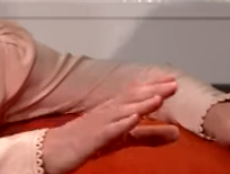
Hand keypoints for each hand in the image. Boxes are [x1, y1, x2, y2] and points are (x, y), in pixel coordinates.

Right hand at [42, 74, 180, 172]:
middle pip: (131, 98)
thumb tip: (176, 133)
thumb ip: (148, 135)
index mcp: (114, 110)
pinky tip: (132, 119)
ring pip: (120, 111)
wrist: (52, 150)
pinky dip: (120, 124)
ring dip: (139, 104)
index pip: (136, 95)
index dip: (154, 87)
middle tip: (173, 83)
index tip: (173, 79)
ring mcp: (97, 124)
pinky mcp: (90, 139)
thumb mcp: (123, 139)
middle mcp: (106, 112)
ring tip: (157, 98)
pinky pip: (106, 130)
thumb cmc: (86, 141)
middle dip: (152, 90)